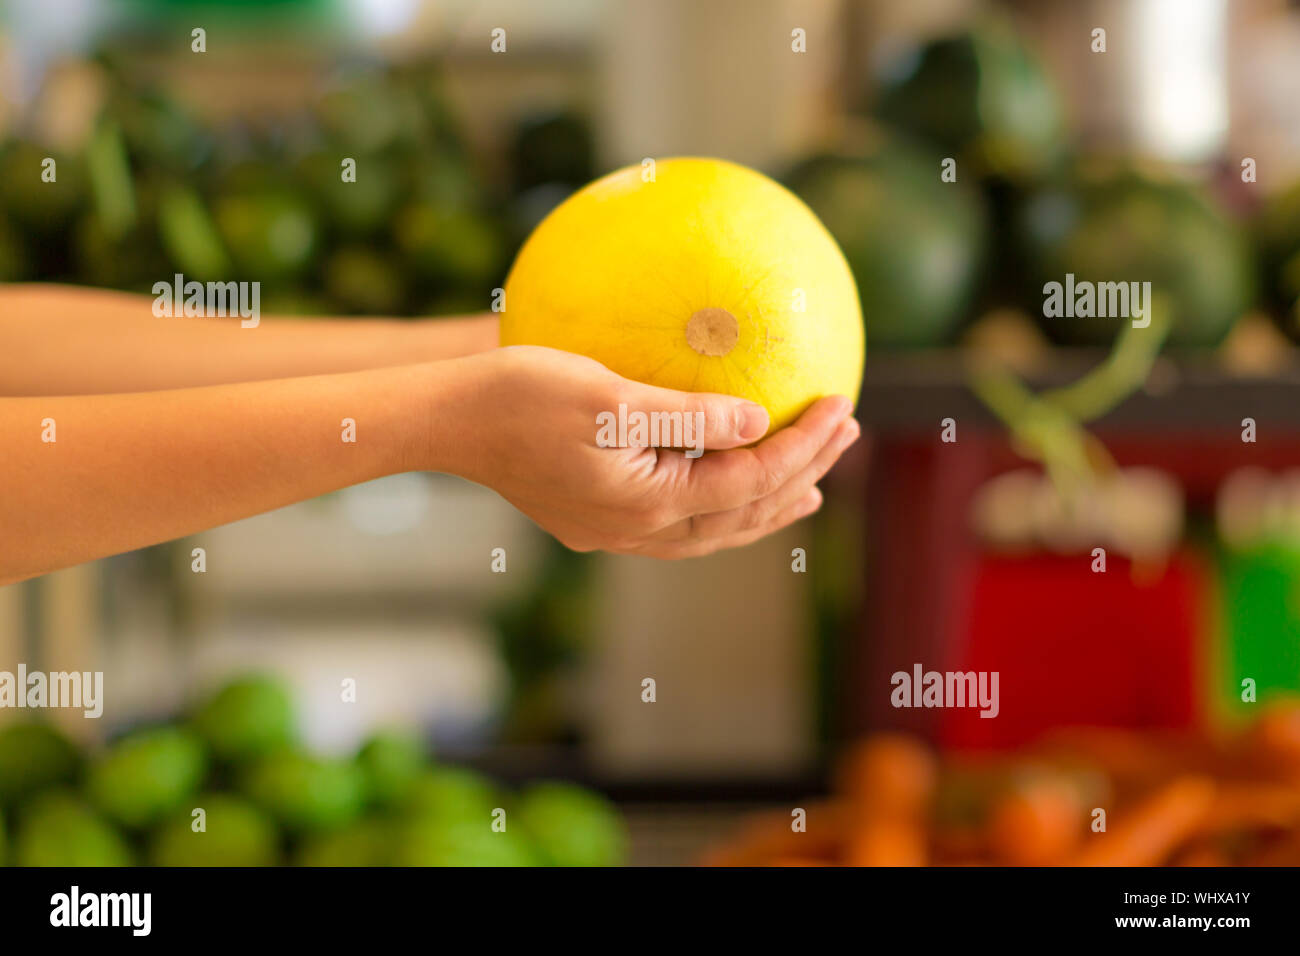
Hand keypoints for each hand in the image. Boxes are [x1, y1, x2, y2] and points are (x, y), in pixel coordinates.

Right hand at [439, 345, 860, 558]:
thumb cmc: (518, 394)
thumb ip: (688, 412)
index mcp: (646, 503)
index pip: (750, 480)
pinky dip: (722, 506)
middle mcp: (637, 531)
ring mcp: (616, 533)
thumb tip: (758, 419)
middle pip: (742, 515)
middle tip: (848, 438)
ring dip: (767, 504)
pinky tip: (728, 482)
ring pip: (714, 530)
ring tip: (810, 486)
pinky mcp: (597, 521)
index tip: (843, 405)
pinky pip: (682, 523)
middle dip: (801, 475)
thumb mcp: (609, 395)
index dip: (803, 445)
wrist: (447, 422)